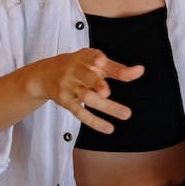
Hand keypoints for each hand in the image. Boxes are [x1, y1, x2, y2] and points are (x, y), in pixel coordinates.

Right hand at [28, 49, 142, 133]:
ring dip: (105, 106)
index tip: (102, 62)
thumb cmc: (77, 66)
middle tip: (107, 92)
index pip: (94, 57)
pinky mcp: (66, 102)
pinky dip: (94, 121)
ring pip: (87, 97)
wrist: (45, 74)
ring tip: (125, 113)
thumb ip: (117, 68)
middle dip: (96, 84)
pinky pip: (80, 113)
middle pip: (87, 78)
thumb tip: (139, 70)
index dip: (98, 60)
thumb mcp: (94, 61)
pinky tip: (108, 127)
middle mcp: (76, 71)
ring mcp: (70, 87)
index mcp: (85, 57)